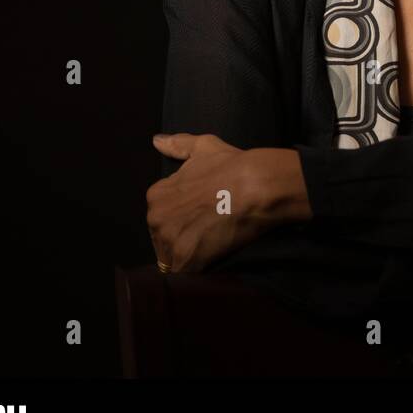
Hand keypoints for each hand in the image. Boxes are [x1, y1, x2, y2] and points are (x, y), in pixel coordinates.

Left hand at [146, 133, 275, 272]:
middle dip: (182, 236)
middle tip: (209, 229)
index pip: (162, 215)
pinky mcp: (186, 260)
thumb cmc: (232, 166)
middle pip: (164, 237)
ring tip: (213, 242)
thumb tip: (157, 140)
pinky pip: (185, 272)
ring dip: (189, 253)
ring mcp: (170, 241)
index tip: (202, 214)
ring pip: (173, 256)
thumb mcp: (203, 147)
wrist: (256, 186)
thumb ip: (177, 145)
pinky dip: (198, 266)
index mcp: (157, 195)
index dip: (183, 217)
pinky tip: (214, 255)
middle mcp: (157, 219)